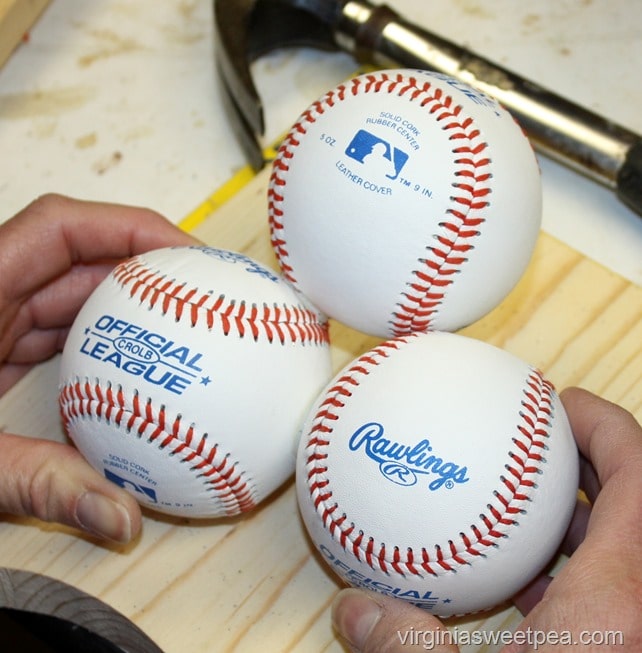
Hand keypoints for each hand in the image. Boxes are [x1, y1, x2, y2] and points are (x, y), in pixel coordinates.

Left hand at [0, 194, 199, 543]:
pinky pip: (60, 337)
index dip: (129, 227)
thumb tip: (123, 517)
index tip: (187, 253)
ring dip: (131, 310)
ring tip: (188, 326)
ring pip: (73, 299)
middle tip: (207, 292)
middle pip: (79, 260)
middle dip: (146, 269)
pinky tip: (138, 372)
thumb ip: (37, 485)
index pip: (59, 229)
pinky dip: (103, 348)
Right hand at [331, 388, 641, 651]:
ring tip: (524, 501)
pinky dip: (575, 567)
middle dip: (581, 457)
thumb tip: (352, 611)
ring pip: (624, 542)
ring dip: (579, 513)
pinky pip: (610, 586)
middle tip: (530, 439)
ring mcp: (639, 627)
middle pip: (635, 496)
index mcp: (625, 597)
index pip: (637, 471)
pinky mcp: (626, 648)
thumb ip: (406, 647)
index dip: (600, 422)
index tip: (552, 401)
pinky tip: (528, 584)